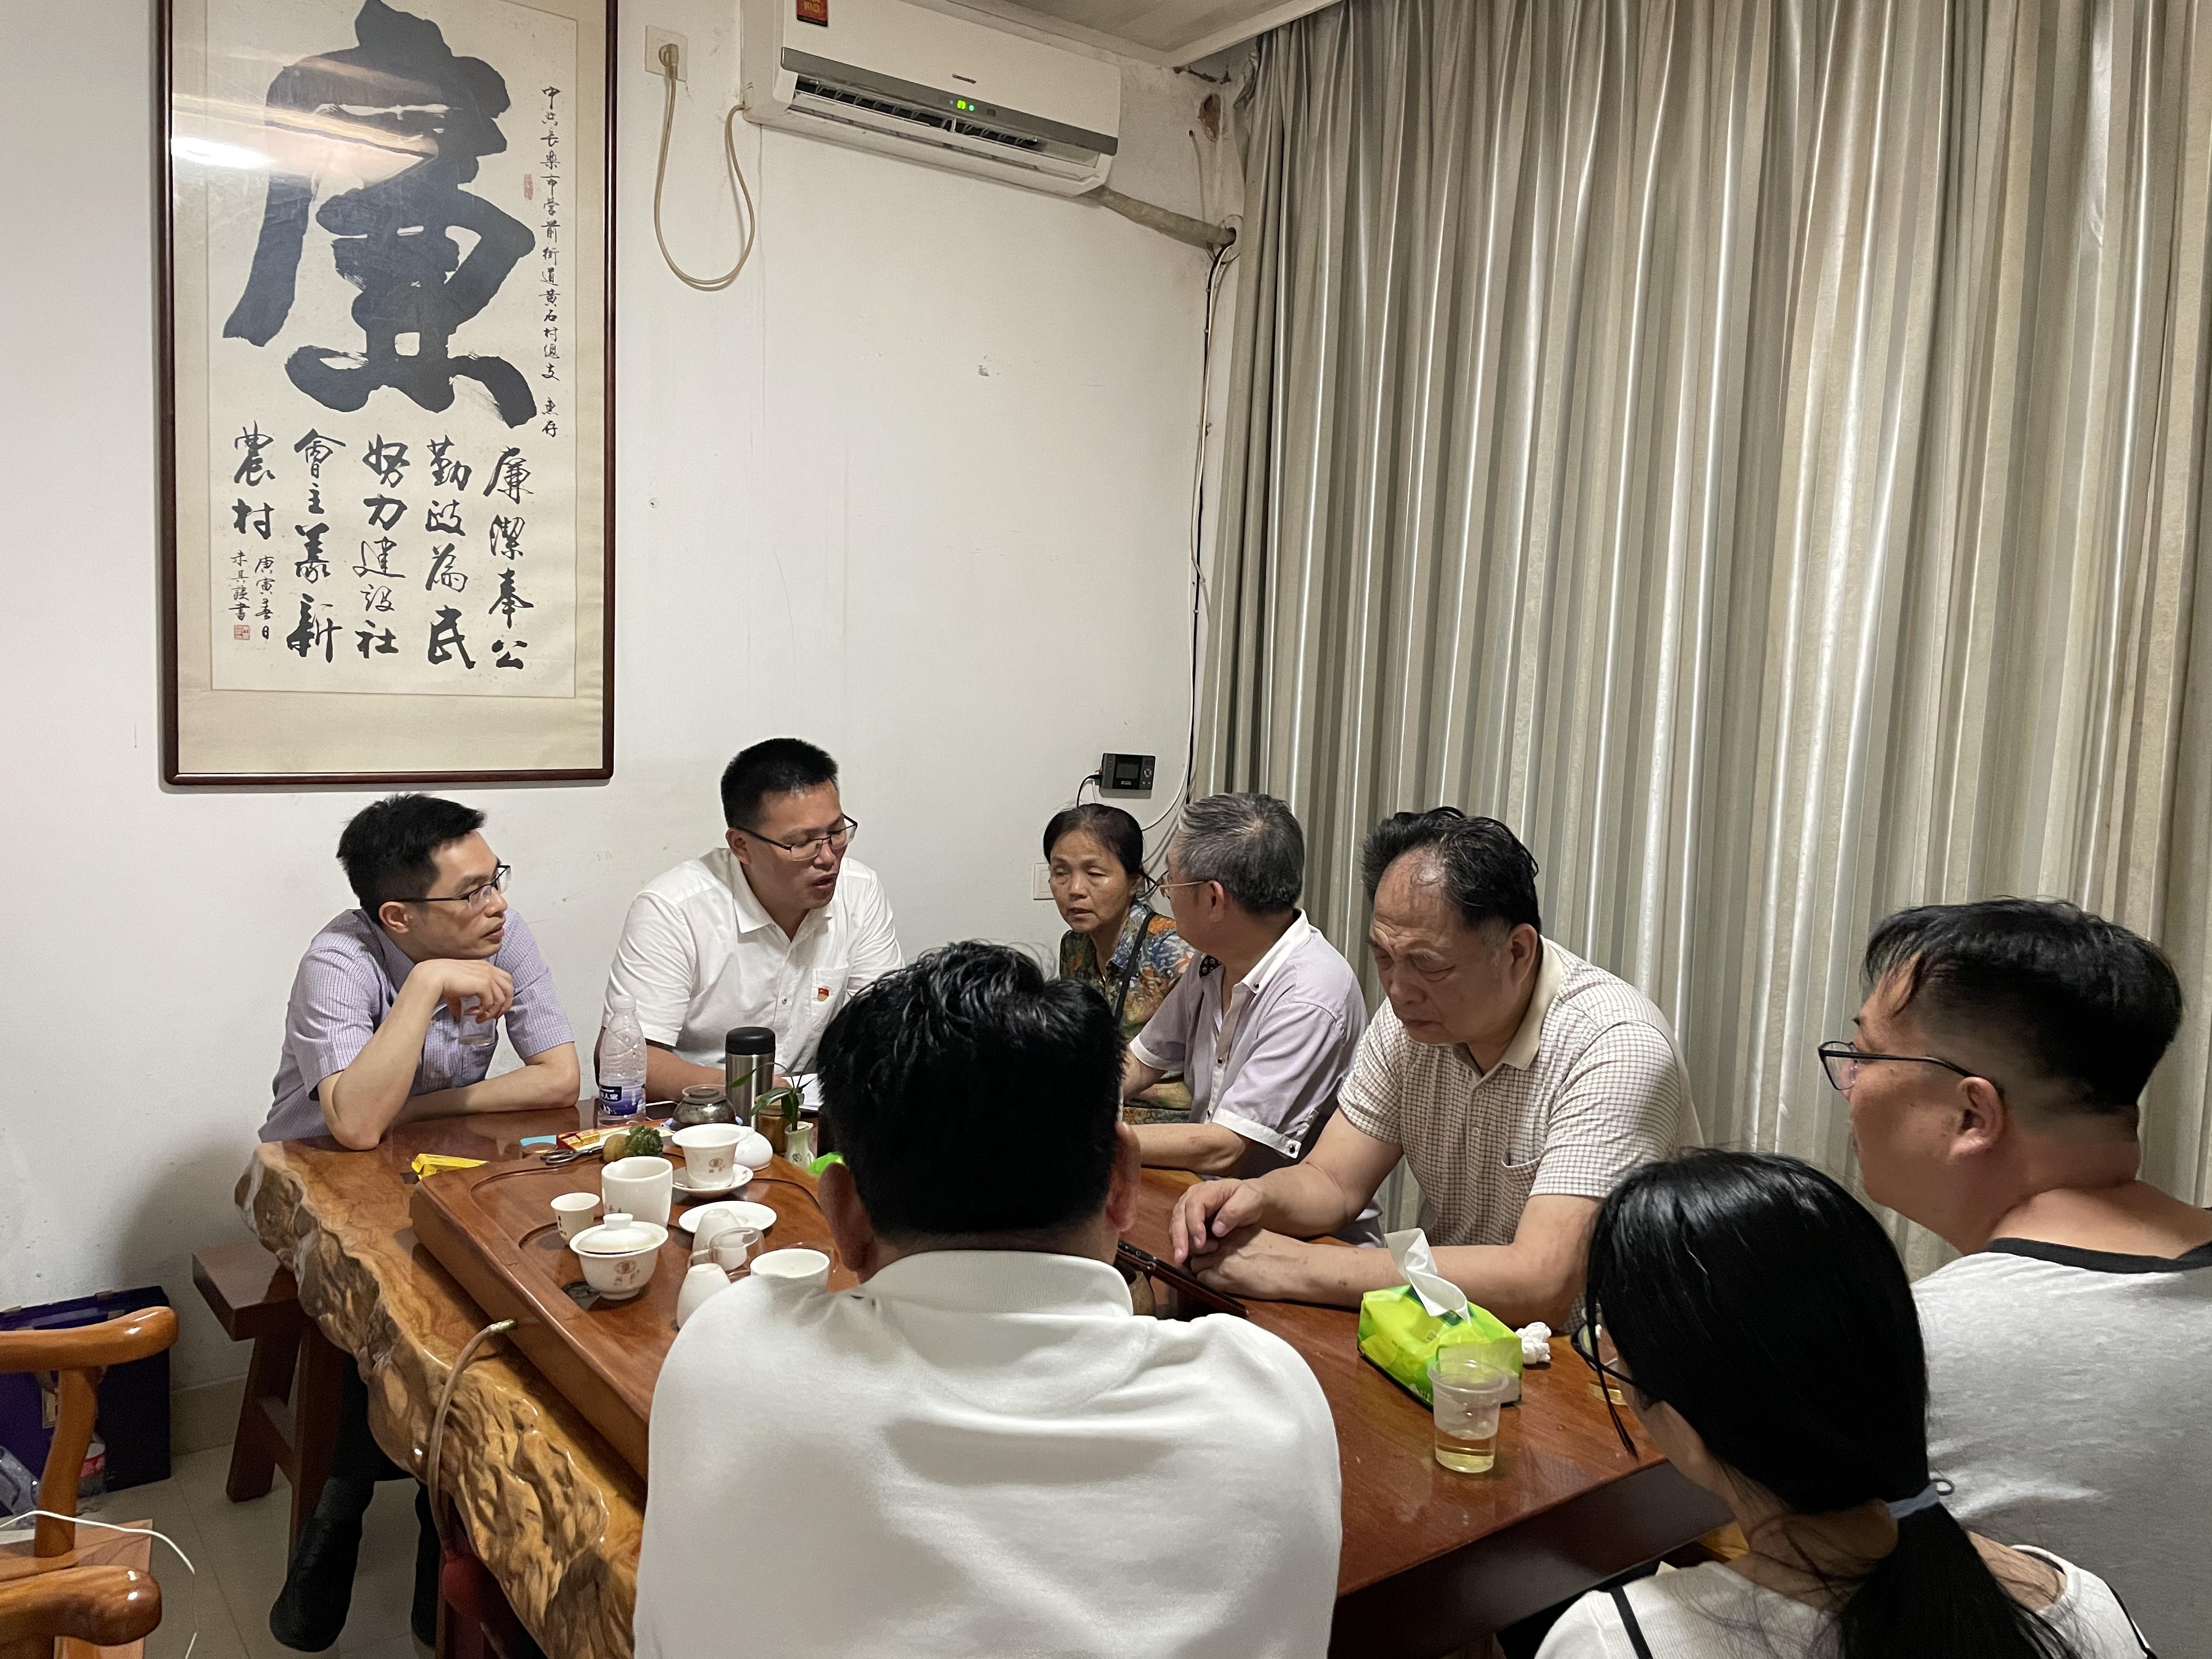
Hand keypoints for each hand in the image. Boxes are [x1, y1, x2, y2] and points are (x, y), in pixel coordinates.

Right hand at [422, 959, 514, 1023]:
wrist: (432, 976)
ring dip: (491, 1012)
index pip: (505, 980)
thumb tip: (462, 1014)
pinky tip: (470, 1013)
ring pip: (501, 999)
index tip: (494, 1008)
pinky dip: (483, 1011)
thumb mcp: (459, 987)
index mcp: (484, 966)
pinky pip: (490, 1002)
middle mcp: (488, 969)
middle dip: (504, 1006)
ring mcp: (487, 976)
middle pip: (509, 989)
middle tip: (493, 1017)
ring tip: (479, 1018)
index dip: (503, 995)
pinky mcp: (483, 984)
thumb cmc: (441, 979)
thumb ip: (464, 998)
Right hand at [1169, 1177, 1267, 1263]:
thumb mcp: (1249, 1201)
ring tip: (1186, 1260)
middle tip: (1180, 1257)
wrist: (1250, 1200)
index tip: (1200, 1243)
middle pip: (1179, 1216)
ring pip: (1176, 1225)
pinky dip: (1183, 1244)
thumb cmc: (1250, 1199)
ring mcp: (1188, 1208)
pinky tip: (1189, 1257)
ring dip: (1180, 1243)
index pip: (1194, 1206)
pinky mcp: (1188, 1220)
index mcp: (1208, 1190)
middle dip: (1179, 1237)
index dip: (1194, 1225)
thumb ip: (1233, 1212)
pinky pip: (1179, 1232)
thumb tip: (1216, 1230)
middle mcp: (1192, 1197)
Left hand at [1189, 1228, 1326, 1301]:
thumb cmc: (1284, 1254)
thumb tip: (1225, 1247)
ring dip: (1203, 1271)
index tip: (1210, 1251)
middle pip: (1196, 1248)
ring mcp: (1222, 1258)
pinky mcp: (1225, 1277)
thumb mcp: (1257, 1237)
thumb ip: (1238, 1238)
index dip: (1205, 1244)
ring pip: (1196, 1265)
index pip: (1204, 1233)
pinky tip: (1222, 1285)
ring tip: (1218, 1277)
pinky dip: (1207, 1284)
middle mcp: (1224, 1240)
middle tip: (1211, 1266)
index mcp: (1234, 1229)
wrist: (1297, 1267)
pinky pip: (1202, 1280)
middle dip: (1200, 1257)